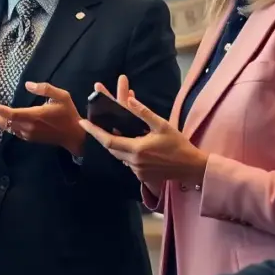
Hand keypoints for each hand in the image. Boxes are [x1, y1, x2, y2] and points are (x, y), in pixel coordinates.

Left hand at [0, 82, 85, 154]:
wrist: (74, 136)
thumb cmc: (68, 114)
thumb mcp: (61, 96)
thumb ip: (45, 88)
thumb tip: (28, 84)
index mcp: (34, 116)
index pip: (10, 114)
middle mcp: (29, 127)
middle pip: (5, 122)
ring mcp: (29, 134)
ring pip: (8, 128)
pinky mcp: (30, 139)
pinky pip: (14, 132)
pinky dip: (6, 126)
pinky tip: (4, 120)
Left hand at [80, 75, 208, 183]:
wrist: (191, 167)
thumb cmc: (178, 144)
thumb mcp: (162, 125)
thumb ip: (143, 112)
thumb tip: (129, 99)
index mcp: (136, 149)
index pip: (108, 140)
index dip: (94, 131)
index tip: (82, 122)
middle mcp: (133, 162)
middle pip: (111, 148)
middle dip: (103, 136)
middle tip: (97, 124)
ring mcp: (136, 171)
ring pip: (118, 155)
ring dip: (115, 144)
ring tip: (116, 131)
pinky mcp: (141, 175)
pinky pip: (127, 162)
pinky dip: (125, 152)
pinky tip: (131, 144)